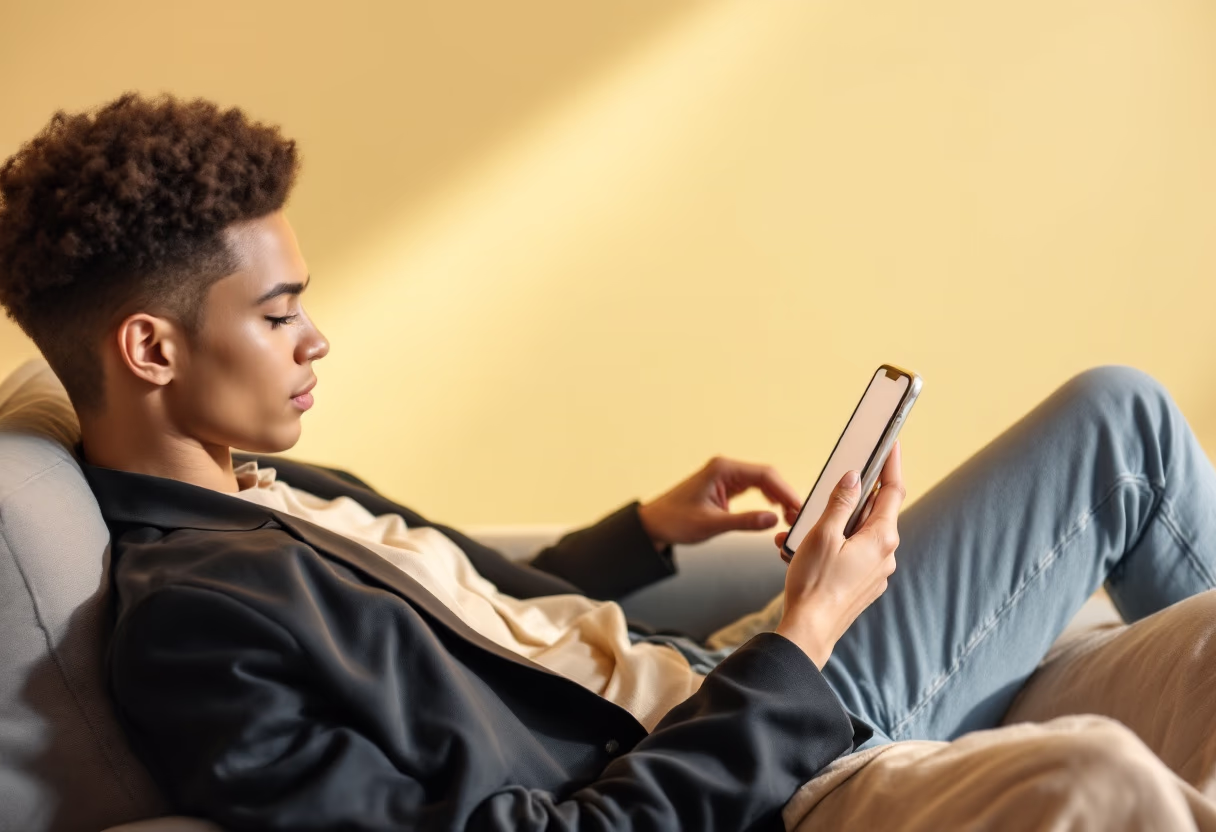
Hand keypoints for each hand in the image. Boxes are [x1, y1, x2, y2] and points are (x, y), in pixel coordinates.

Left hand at [637, 456, 803, 548]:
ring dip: (777, 497)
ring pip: (762, 482)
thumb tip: (774, 520)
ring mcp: (725, 475)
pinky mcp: (725, 485)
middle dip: (784, 495)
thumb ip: (744, 521)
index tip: (798, 507)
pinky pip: (753, 488)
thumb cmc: (676, 521)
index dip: (785, 491)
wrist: (654, 523)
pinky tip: (775, 510)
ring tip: (790, 516)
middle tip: (797, 516)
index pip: (764, 475)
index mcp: (723, 469)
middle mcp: (726, 468)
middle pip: (766, 477)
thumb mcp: (712, 524)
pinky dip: (766, 499)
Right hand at [774, 440, 904, 668]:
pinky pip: (851, 555)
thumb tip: (853, 478)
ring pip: (857, 535)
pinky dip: (831, 546)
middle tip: (828, 490)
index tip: (891, 444)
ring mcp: (876, 573)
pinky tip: (803, 552)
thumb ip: (840, 503)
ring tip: (800, 532)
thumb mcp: (822, 534)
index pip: (893, 491)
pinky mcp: (863, 585)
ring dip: (832, 526)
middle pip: (872, 513)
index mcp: (881, 539)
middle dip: (848, 500)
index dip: (891, 465)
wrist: (809, 631)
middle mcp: (886, 556)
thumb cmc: (814, 584)